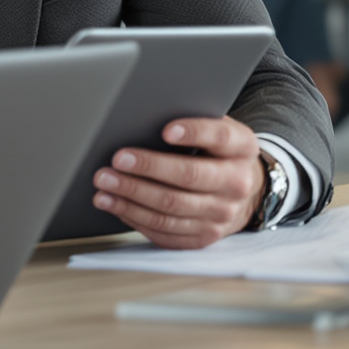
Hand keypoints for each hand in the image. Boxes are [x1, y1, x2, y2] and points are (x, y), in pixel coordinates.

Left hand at [92, 116, 265, 250]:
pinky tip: (114, 203)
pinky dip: (134, 217)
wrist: (243, 190)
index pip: (220, 137)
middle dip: (149, 168)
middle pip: (189, 177)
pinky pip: (165, 231)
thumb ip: (192, 119)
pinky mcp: (204, 236)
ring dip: (132, 196)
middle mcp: (236, 184)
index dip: (194, 133)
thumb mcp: (216, 127)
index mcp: (241, 148)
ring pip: (171, 208)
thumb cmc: (217, 151)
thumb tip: (146, 112)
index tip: (166, 130)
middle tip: (117, 159)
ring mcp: (221, 215)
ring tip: (105, 183)